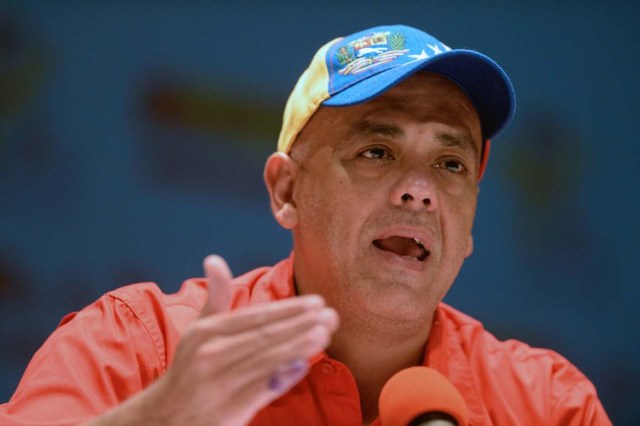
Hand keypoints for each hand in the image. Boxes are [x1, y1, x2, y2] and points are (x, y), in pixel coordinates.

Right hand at [89, 255, 338, 425]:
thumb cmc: (191, 369)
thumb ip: (215, 298)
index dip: (287, 309)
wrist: (166, 417)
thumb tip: (214, 260)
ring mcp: (219, 384)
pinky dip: (284, 376)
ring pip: (267, 361)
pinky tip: (304, 364)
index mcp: (206, 333)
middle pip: (264, 336)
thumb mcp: (197, 331)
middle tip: (331, 314)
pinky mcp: (228, 410)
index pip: (254, 317)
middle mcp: (210, 355)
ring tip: (325, 333)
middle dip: (301, 324)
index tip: (316, 302)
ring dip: (299, 346)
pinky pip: (262, 389)